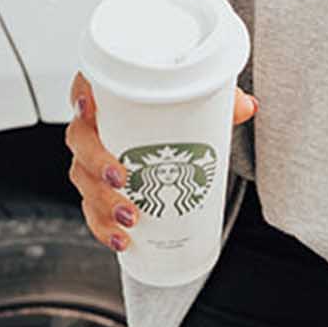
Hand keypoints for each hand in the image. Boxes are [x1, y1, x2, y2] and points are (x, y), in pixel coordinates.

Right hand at [65, 70, 258, 253]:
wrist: (174, 131)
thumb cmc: (177, 105)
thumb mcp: (201, 98)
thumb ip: (222, 99)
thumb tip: (248, 107)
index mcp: (110, 92)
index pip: (84, 87)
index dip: (79, 97)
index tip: (89, 109)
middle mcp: (94, 124)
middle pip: (79, 140)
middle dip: (96, 162)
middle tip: (120, 178)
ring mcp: (93, 157)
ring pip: (82, 178)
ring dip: (102, 202)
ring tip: (130, 218)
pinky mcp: (99, 187)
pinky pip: (92, 207)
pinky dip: (103, 226)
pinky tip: (121, 239)